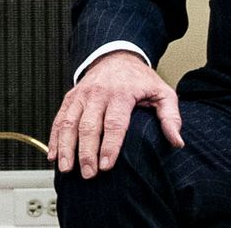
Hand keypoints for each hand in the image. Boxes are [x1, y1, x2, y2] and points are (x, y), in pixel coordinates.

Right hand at [47, 50, 182, 178]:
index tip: (106, 166)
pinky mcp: (70, 97)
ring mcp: (81, 95)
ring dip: (66, 146)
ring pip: (69, 122)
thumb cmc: (140, 79)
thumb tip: (177, 141)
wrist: (117, 55)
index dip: (109, 146)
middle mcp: (97, 93)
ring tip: (66, 168)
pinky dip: (54, 137)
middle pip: (88, 125)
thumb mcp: (162, 93)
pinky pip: (59, 118)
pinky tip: (53, 155)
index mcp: (121, 93)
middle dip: (86, 152)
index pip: (114, 123)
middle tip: (88, 174)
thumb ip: (170, 117)